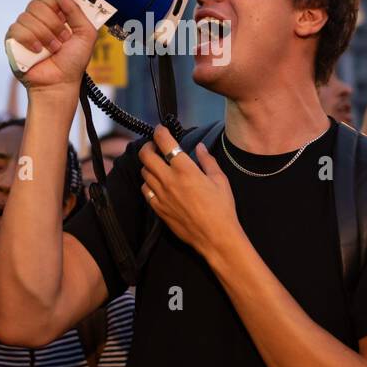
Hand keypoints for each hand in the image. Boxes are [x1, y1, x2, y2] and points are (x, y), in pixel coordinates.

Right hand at [4, 0, 96, 98]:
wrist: (60, 84)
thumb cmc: (73, 62)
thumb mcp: (86, 33)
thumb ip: (76, 10)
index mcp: (57, 14)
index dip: (57, 2)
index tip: (65, 16)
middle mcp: (40, 19)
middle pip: (37, 2)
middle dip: (54, 22)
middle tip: (63, 38)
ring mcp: (26, 29)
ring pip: (28, 15)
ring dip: (44, 34)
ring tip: (53, 49)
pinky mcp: (13, 40)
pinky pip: (16, 28)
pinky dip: (30, 40)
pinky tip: (37, 51)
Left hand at [138, 126, 241, 259]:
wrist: (215, 237)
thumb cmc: (222, 208)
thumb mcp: (220, 180)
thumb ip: (208, 161)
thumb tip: (200, 147)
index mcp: (185, 169)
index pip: (164, 143)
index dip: (159, 132)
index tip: (160, 130)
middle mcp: (169, 180)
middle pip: (146, 156)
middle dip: (148, 146)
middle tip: (154, 146)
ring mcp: (161, 195)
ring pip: (144, 172)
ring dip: (148, 165)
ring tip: (157, 165)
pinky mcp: (158, 209)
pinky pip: (145, 190)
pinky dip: (148, 183)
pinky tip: (157, 184)